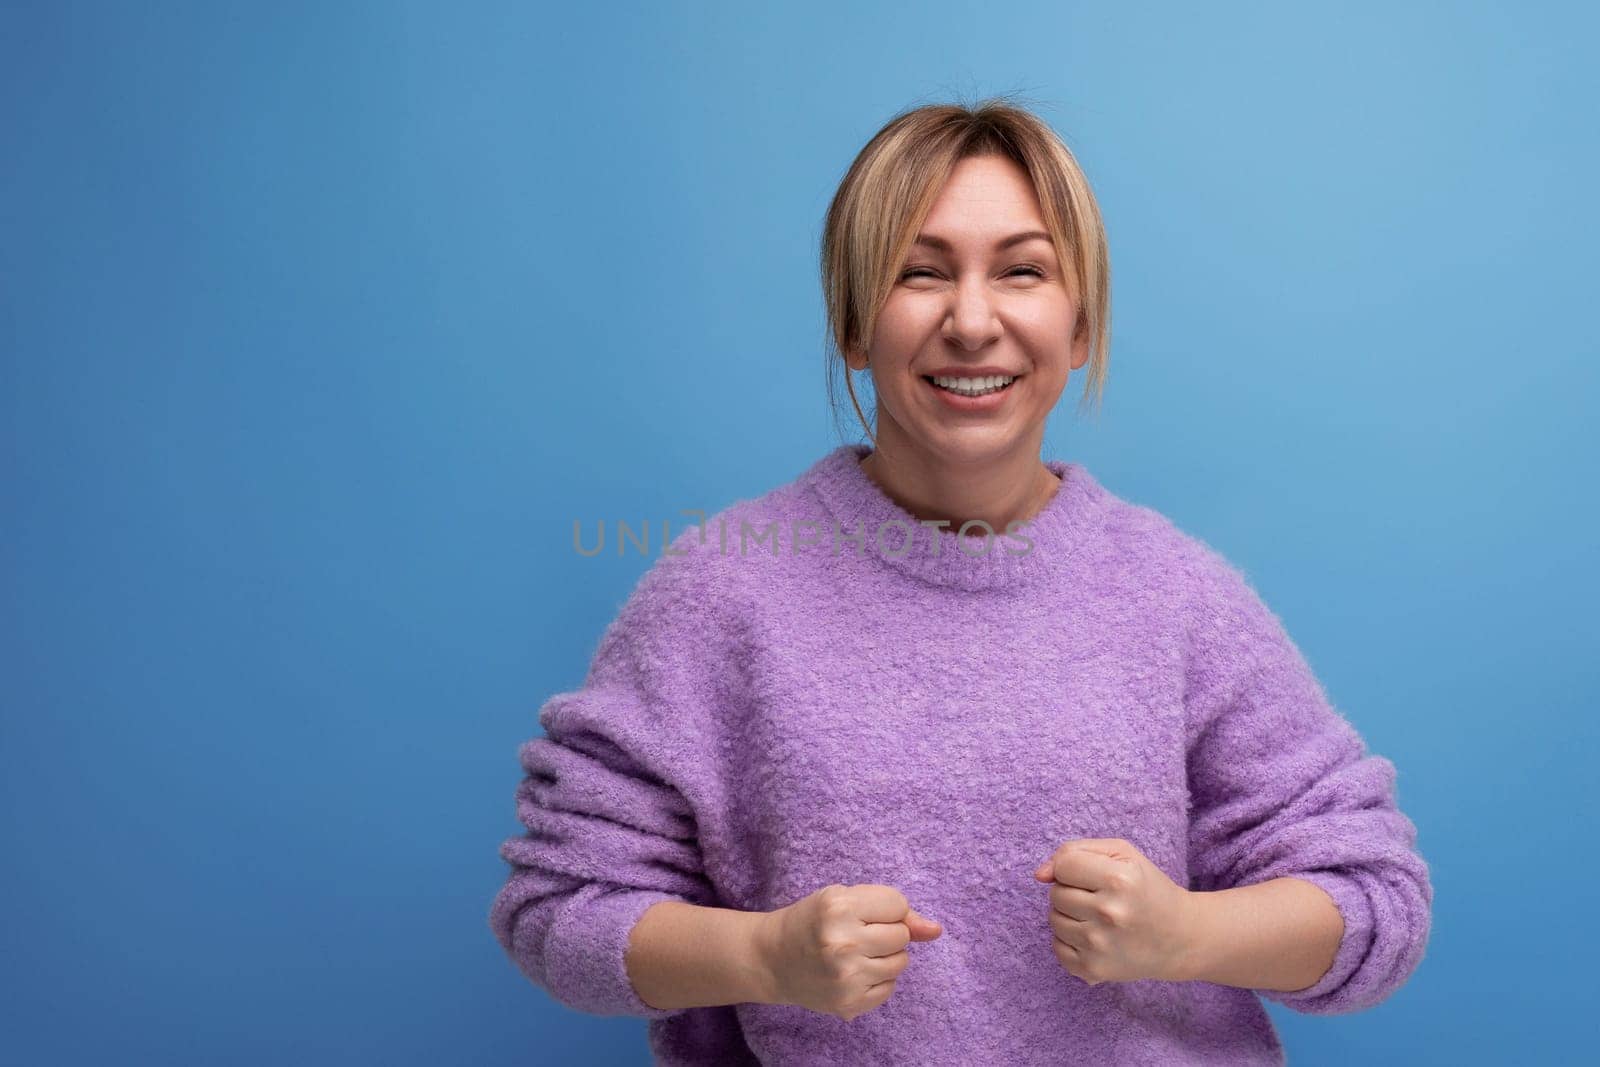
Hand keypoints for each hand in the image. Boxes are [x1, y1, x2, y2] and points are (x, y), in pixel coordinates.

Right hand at [756, 883, 942, 1020]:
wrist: (772, 959)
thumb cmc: (811, 922)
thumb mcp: (845, 899)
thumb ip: (893, 909)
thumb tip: (936, 930)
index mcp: (839, 907)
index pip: (898, 904)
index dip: (884, 909)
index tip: (862, 913)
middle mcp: (843, 942)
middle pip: (902, 935)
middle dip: (886, 932)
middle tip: (858, 934)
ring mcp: (847, 977)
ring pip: (900, 963)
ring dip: (886, 957)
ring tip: (856, 953)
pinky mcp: (849, 1003)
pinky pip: (890, 988)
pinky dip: (878, 980)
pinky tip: (854, 973)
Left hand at [1032, 838, 1195, 985]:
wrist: (1181, 937)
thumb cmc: (1147, 889)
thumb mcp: (1122, 854)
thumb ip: (1075, 851)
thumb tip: (1039, 875)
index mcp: (1120, 880)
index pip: (1064, 865)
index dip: (1074, 867)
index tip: (1093, 876)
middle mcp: (1109, 913)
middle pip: (1056, 894)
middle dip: (1072, 892)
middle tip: (1100, 898)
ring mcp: (1100, 945)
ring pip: (1054, 920)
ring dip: (1069, 916)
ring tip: (1098, 917)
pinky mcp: (1094, 970)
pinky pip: (1057, 948)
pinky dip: (1069, 942)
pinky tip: (1094, 938)